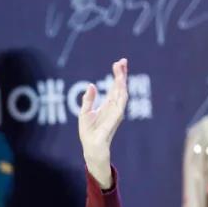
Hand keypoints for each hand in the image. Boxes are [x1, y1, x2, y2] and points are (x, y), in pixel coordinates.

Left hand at [78, 58, 127, 188]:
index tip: (118, 63)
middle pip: (120, 86)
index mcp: (107, 104)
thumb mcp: (85, 112)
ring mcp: (117, 111)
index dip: (117, 75)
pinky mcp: (116, 117)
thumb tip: (91, 85)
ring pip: (122, 92)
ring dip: (122, 80)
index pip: (114, 87)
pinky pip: (121, 103)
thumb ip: (88, 99)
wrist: (91, 145)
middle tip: (123, 61)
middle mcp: (114, 106)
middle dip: (122, 74)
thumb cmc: (88, 131)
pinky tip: (121, 83)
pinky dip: (122, 93)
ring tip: (121, 69)